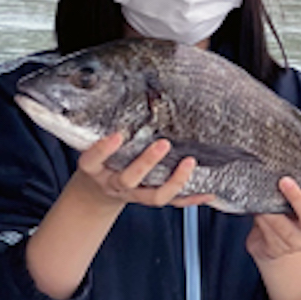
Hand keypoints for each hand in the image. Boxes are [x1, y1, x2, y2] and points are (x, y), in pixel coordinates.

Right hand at [71, 132, 211, 209]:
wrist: (99, 192)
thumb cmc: (103, 160)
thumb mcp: (98, 147)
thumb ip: (112, 131)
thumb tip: (138, 97)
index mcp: (96, 170)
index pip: (92, 161)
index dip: (102, 150)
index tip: (117, 135)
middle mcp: (114, 184)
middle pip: (128, 179)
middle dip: (146, 162)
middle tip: (163, 144)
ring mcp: (134, 195)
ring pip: (154, 196)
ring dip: (175, 180)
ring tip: (189, 162)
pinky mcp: (150, 200)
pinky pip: (173, 202)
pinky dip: (191, 198)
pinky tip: (208, 193)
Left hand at [246, 175, 300, 265]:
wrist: (277, 249)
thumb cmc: (287, 215)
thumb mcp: (296, 201)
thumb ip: (294, 188)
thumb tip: (279, 170)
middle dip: (297, 198)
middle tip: (284, 181)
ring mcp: (296, 242)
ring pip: (284, 228)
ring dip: (271, 212)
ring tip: (261, 197)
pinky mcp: (276, 249)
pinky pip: (267, 234)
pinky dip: (260, 221)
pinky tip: (256, 212)